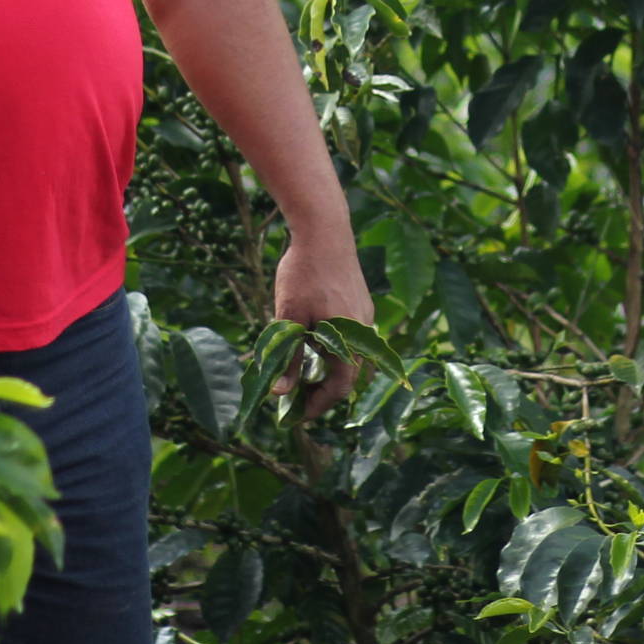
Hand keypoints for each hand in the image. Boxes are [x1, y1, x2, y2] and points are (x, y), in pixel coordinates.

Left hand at [272, 238, 374, 423]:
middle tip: (294, 397)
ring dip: (326, 367)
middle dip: (321, 389)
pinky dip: (331, 348)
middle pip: (347, 374)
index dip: (318, 405)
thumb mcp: (289, 318)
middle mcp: (363, 331)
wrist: (324, 229)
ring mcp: (364, 316)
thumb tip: (280, 394)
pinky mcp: (360, 302)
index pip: (340, 387)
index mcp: (348, 339)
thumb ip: (287, 358)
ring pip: (348, 355)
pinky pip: (349, 337)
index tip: (296, 415)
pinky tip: (309, 338)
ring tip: (299, 370)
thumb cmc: (304, 273)